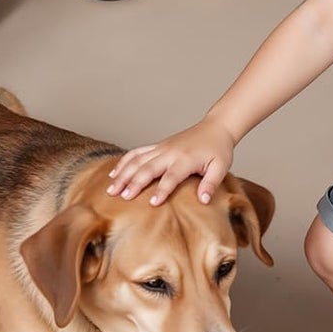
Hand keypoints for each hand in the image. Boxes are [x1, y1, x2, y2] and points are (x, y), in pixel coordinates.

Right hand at [106, 118, 235, 204]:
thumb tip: (203, 200)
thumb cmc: (218, 150)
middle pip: (147, 168)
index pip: (171, 177)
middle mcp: (170, 152)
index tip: (152, 203)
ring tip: (111, 189)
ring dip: (123, 174)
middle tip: (122, 197)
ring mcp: (161, 148)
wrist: (215, 128)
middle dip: (134, 183)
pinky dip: (123, 162)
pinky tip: (113, 173)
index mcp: (185, 159)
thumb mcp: (221, 167)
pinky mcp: (157, 146)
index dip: (162, 190)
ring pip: (137, 160)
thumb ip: (211, 183)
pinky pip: (136, 152)